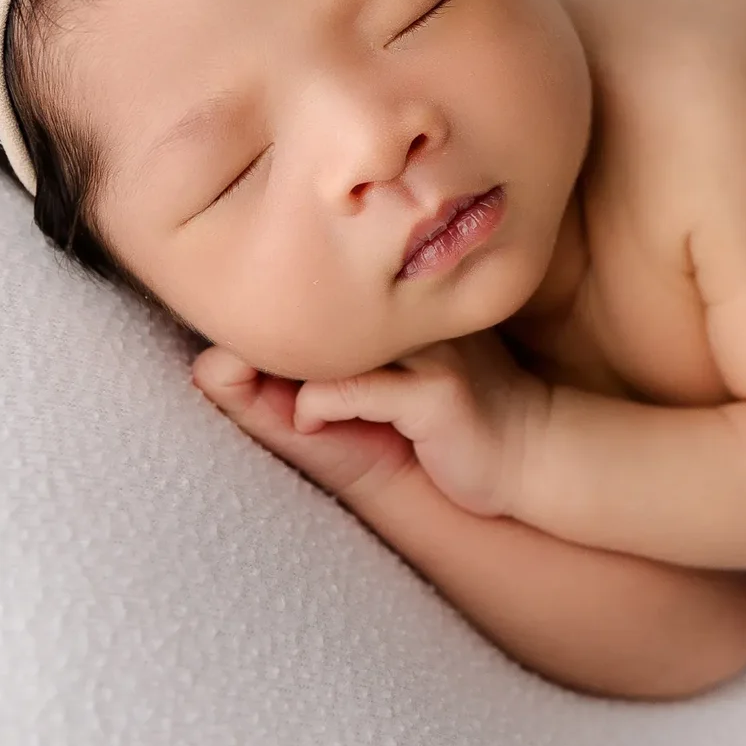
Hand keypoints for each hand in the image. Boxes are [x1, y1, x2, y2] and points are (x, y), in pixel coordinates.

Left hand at [195, 330, 552, 518]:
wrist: (532, 452)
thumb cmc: (447, 425)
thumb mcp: (372, 397)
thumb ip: (307, 377)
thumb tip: (213, 364)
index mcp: (392, 305)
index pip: (308, 294)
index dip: (259, 324)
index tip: (231, 358)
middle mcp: (409, 315)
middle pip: (305, 314)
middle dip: (254, 347)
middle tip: (228, 372)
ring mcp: (425, 349)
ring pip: (320, 349)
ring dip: (277, 376)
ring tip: (262, 395)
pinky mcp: (436, 391)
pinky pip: (350, 389)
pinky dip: (318, 407)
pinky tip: (310, 420)